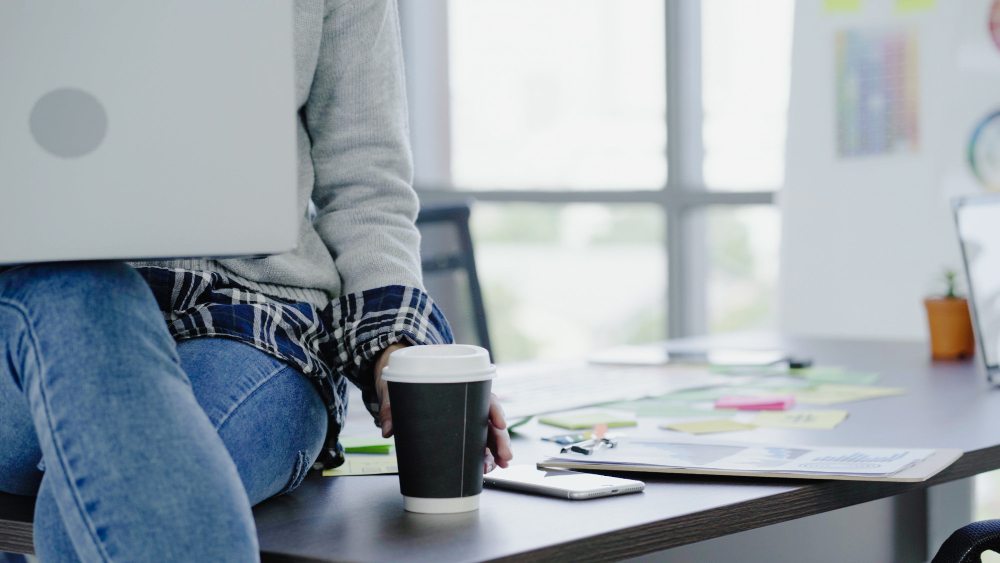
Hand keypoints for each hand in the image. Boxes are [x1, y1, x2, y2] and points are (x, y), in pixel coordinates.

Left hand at [373, 344, 513, 471]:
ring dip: (496, 453)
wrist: (400, 386)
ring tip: (498, 467)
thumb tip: (387, 429)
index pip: (484, 398)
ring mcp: (462, 421)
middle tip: (505, 456)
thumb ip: (391, 407)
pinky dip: (483, 458)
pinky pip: (474, 446)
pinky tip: (486, 469)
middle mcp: (466, 405)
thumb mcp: (395, 389)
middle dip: (500, 439)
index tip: (499, 423)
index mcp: (459, 389)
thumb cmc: (406, 382)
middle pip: (490, 421)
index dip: (494, 410)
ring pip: (486, 436)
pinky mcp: (455, 435)